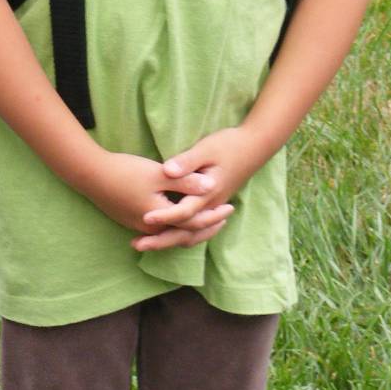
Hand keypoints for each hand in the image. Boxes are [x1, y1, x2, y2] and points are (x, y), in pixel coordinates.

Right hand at [79, 150, 235, 250]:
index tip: (230, 207)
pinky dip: (175, 224)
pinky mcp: (131, 219)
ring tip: (207, 219)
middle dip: (206, 227)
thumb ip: (186, 181)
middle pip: (184, 233)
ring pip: (172, 232)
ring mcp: (138, 226)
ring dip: (191, 227)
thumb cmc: (125, 171)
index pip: (194, 223)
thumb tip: (212, 186)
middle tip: (225, 218)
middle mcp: (151, 229)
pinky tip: (179, 215)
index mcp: (160, 218)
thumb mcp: (159, 174)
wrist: (90, 174)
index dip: (213, 216)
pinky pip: (160, 228)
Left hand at [133, 126, 265, 252]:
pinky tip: (164, 235)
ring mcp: (212, 208)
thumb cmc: (229, 145)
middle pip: (186, 232)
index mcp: (208, 193)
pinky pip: (196, 229)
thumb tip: (167, 171)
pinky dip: (180, 236)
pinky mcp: (211, 206)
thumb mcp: (206, 149)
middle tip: (136, 245)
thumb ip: (187, 162)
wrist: (254, 147)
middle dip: (161, 240)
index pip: (184, 211)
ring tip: (144, 244)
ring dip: (168, 241)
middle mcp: (210, 206)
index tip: (145, 218)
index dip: (164, 216)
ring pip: (192, 234)